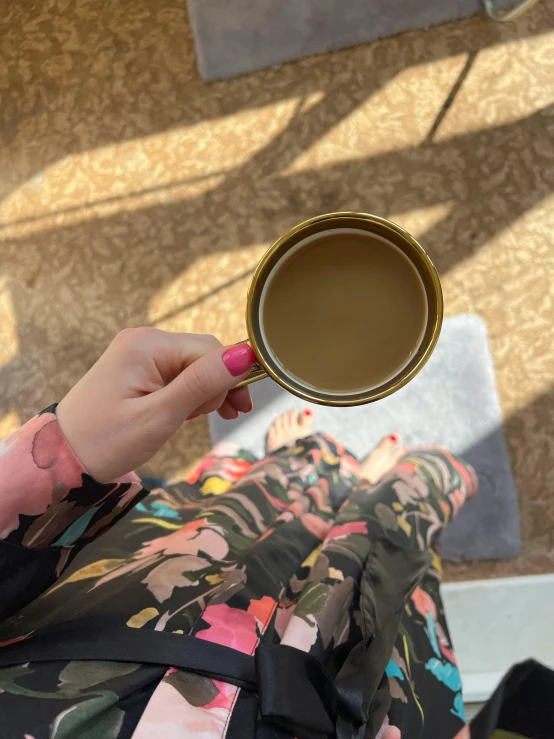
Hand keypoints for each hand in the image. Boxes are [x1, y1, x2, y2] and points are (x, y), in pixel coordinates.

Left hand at [56, 328, 256, 482]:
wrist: (61, 457)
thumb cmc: (106, 442)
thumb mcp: (159, 417)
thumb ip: (202, 383)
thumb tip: (246, 353)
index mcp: (148, 345)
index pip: (210, 350)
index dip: (231, 378)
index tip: (237, 411)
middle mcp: (144, 338)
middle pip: (203, 355)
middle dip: (214, 387)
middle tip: (200, 420)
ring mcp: (139, 350)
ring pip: (193, 364)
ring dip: (202, 392)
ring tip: (189, 419)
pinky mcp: (137, 364)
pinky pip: (176, 371)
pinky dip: (186, 392)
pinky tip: (184, 411)